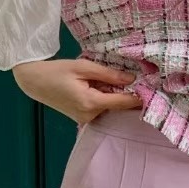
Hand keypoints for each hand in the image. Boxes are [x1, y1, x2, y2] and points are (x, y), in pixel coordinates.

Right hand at [11, 57, 142, 124]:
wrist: (34, 81)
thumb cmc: (57, 71)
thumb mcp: (83, 67)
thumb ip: (108, 74)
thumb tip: (132, 79)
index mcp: (91, 103)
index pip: (123, 102)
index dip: (139, 96)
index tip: (154, 89)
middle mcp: (90, 116)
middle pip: (117, 106)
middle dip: (128, 94)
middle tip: (141, 80)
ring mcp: (85, 120)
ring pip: (109, 108)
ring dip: (115, 96)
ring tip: (121, 81)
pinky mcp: (82, 119)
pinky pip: (101, 109)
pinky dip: (105, 99)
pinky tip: (105, 87)